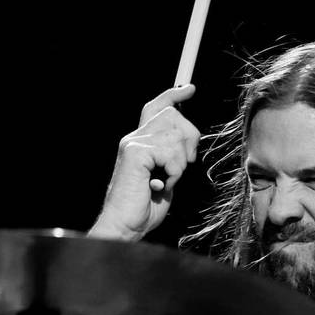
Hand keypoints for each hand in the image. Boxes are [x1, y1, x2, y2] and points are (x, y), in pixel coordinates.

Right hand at [89, 84, 199, 240]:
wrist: (125, 225)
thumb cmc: (144, 208)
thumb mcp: (166, 177)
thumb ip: (172, 156)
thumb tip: (188, 141)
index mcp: (140, 142)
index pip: (156, 107)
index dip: (173, 95)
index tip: (189, 89)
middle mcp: (134, 138)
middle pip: (174, 116)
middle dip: (189, 140)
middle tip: (181, 168)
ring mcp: (133, 143)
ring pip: (176, 136)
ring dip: (179, 164)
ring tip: (166, 181)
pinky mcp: (135, 152)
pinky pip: (170, 153)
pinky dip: (173, 172)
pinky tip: (160, 185)